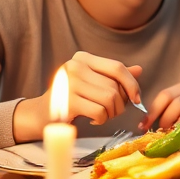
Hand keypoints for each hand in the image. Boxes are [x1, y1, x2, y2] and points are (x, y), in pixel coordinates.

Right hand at [12, 51, 142, 142]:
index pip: (117, 67)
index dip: (131, 83)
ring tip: (102, 115)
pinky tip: (93, 120)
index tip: (136, 98)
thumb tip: (139, 70)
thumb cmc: (70, 98)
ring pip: (110, 99)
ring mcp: (69, 83)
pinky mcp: (67, 101)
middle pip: (115, 86)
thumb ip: (113, 76)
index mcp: (83, 58)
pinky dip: (102, 120)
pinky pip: (100, 112)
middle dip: (120, 104)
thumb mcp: (92, 83)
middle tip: (111, 111)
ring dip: (111, 113)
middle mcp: (75, 66)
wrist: (39, 115)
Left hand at [140, 83, 179, 137]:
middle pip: (177, 104)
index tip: (143, 126)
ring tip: (173, 138)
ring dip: (178, 129)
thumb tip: (141, 126)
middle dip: (166, 121)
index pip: (165, 95)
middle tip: (162, 133)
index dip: (153, 111)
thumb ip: (160, 115)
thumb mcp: (172, 116)